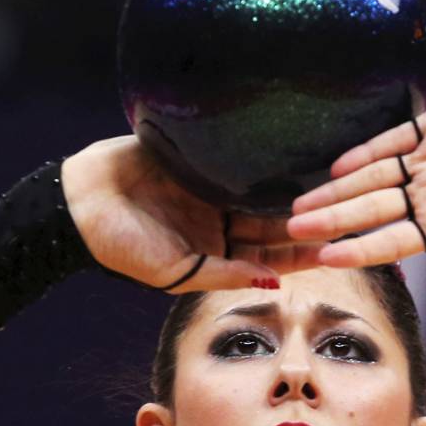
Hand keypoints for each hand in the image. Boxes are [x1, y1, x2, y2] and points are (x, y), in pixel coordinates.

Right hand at [62, 136, 322, 292]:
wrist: (76, 204)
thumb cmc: (119, 247)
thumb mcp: (173, 271)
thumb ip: (221, 273)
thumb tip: (271, 281)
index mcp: (216, 249)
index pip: (270, 254)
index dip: (302, 251)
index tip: (339, 246)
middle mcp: (219, 218)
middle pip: (272, 219)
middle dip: (307, 216)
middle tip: (349, 207)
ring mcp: (210, 186)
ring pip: (261, 186)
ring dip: (292, 184)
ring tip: (332, 176)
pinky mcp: (198, 156)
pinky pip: (237, 154)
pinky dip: (263, 153)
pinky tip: (292, 144)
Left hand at [287, 97, 425, 272]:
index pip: (394, 241)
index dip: (360, 249)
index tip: (327, 257)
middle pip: (370, 211)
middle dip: (332, 219)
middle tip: (292, 230)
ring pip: (372, 177)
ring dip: (337, 189)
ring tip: (300, 204)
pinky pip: (394, 140)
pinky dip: (366, 150)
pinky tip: (338, 164)